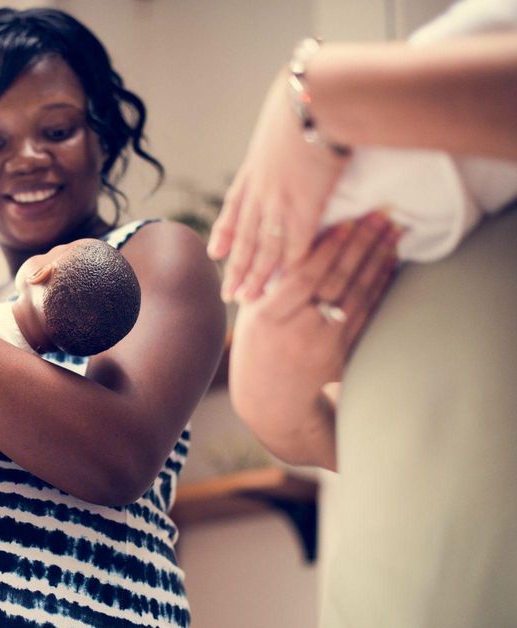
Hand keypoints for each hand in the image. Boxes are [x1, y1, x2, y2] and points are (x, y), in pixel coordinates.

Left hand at [208, 70, 348, 302]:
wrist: (317, 97)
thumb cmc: (308, 97)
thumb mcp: (283, 117)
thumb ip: (282, 135)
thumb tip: (289, 128)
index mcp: (254, 168)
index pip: (234, 208)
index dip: (225, 233)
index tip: (213, 252)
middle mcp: (261, 189)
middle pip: (244, 237)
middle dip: (235, 267)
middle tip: (227, 293)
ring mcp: (280, 200)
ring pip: (264, 247)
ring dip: (256, 275)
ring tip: (248, 298)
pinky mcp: (305, 205)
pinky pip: (295, 243)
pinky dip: (289, 264)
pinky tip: (285, 281)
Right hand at [229, 212, 399, 465]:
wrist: (270, 400)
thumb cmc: (256, 346)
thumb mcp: (250, 313)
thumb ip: (269, 281)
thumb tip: (294, 235)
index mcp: (267, 317)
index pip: (303, 276)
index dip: (326, 248)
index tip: (345, 219)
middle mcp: (297, 330)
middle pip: (335, 281)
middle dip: (360, 244)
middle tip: (380, 214)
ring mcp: (323, 345)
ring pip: (356, 295)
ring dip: (377, 259)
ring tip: (392, 231)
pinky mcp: (343, 354)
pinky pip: (366, 313)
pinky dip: (379, 285)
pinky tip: (389, 262)